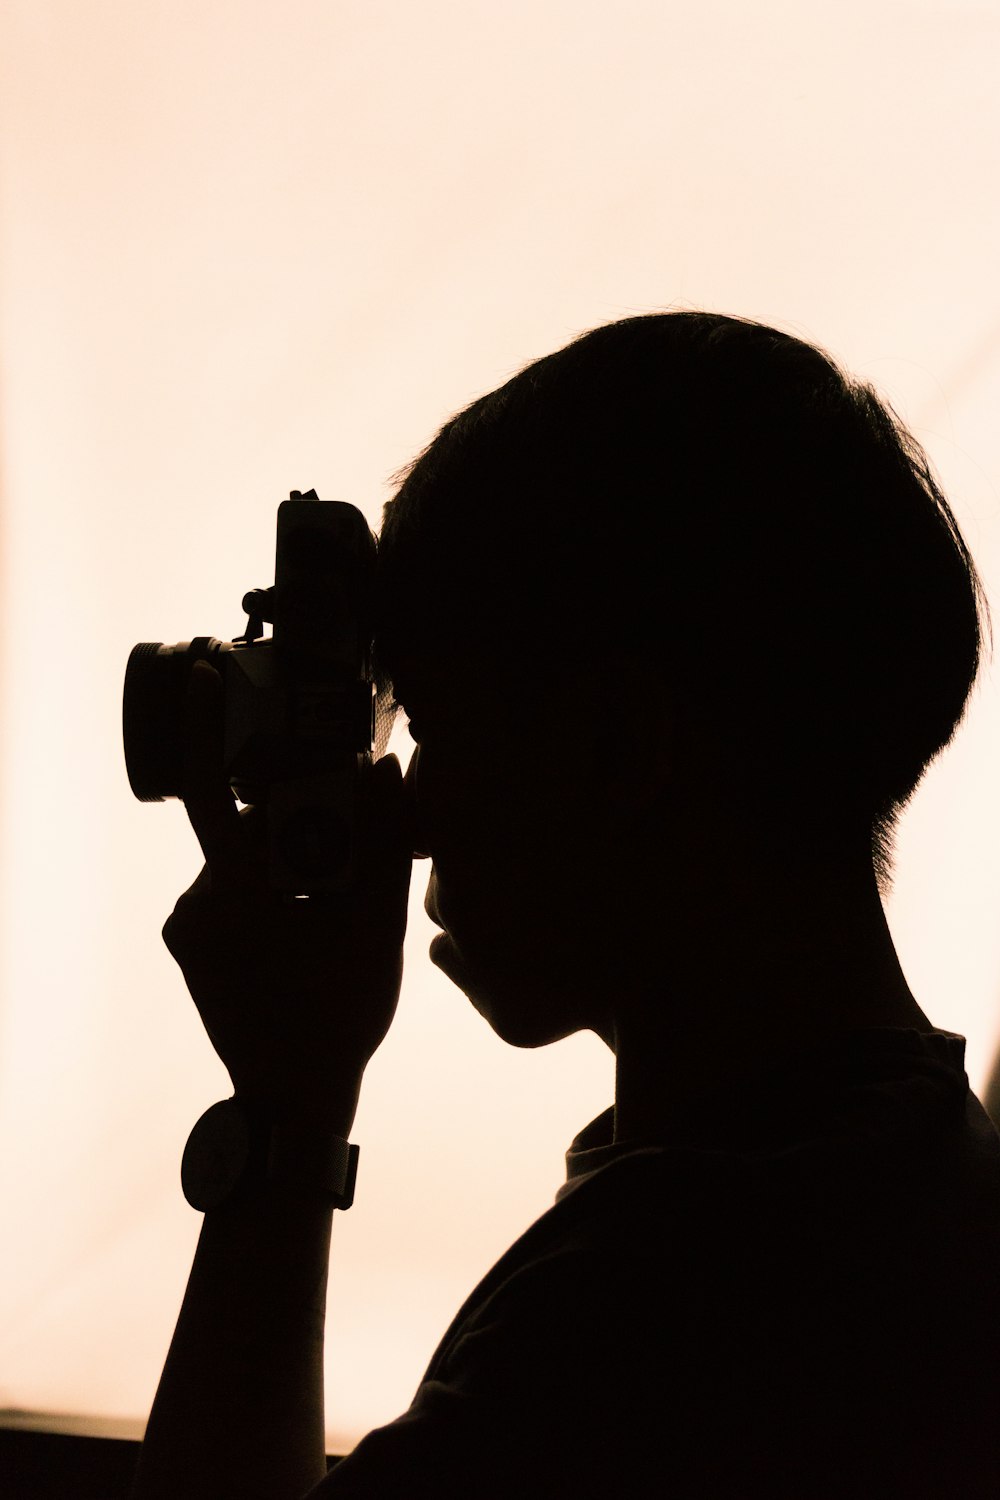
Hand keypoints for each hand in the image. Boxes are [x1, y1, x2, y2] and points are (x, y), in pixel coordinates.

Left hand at [161, 661, 412, 1126]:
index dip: (206, 730)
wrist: (289, 1101)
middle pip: (243, 827)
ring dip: (286, 857)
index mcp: (236, 894)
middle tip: (343, 830)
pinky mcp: (188, 943)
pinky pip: (230, 890)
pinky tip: (307, 915)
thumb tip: (389, 771)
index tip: (207, 680)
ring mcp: (186, 927)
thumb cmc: (336, 1020)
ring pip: (240, 860)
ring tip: (334, 897)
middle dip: (293, 817)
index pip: (211, 793)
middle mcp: (196, 904)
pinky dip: (269, 885)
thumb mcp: (375, 930)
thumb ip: (384, 844)